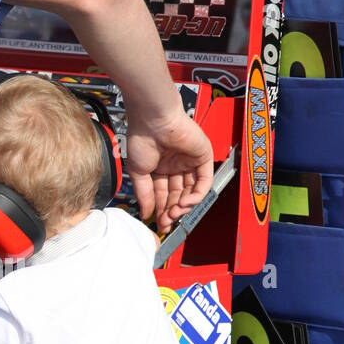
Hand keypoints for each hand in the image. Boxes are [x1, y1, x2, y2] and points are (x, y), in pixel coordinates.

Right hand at [126, 110, 214, 233]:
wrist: (153, 120)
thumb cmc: (142, 139)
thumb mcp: (138, 172)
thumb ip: (144, 194)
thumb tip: (146, 214)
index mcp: (161, 167)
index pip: (164, 194)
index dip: (162, 209)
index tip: (159, 224)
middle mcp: (177, 165)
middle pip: (178, 194)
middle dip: (172, 210)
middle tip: (166, 222)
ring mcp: (191, 162)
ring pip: (192, 191)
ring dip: (184, 206)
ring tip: (174, 214)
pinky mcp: (204, 157)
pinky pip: (204, 182)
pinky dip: (196, 196)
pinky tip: (185, 203)